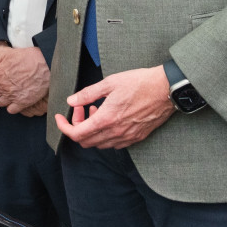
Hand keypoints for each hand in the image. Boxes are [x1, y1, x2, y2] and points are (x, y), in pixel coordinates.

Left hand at [0, 43, 49, 113]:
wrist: (46, 66)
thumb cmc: (28, 58)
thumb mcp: (9, 54)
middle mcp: (3, 86)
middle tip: (2, 84)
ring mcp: (12, 96)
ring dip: (2, 97)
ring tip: (9, 92)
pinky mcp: (22, 102)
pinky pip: (11, 110)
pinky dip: (12, 106)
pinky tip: (16, 99)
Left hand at [54, 65, 174, 149]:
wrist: (166, 89)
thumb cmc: (139, 83)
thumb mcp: (109, 83)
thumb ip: (87, 94)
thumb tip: (71, 101)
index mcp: (106, 119)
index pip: (77, 134)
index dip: (64, 127)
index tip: (60, 117)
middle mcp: (116, 132)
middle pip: (86, 141)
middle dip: (77, 126)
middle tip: (80, 108)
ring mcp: (127, 137)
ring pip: (100, 143)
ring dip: (91, 130)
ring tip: (95, 109)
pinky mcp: (137, 137)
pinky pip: (114, 143)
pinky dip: (105, 133)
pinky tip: (109, 117)